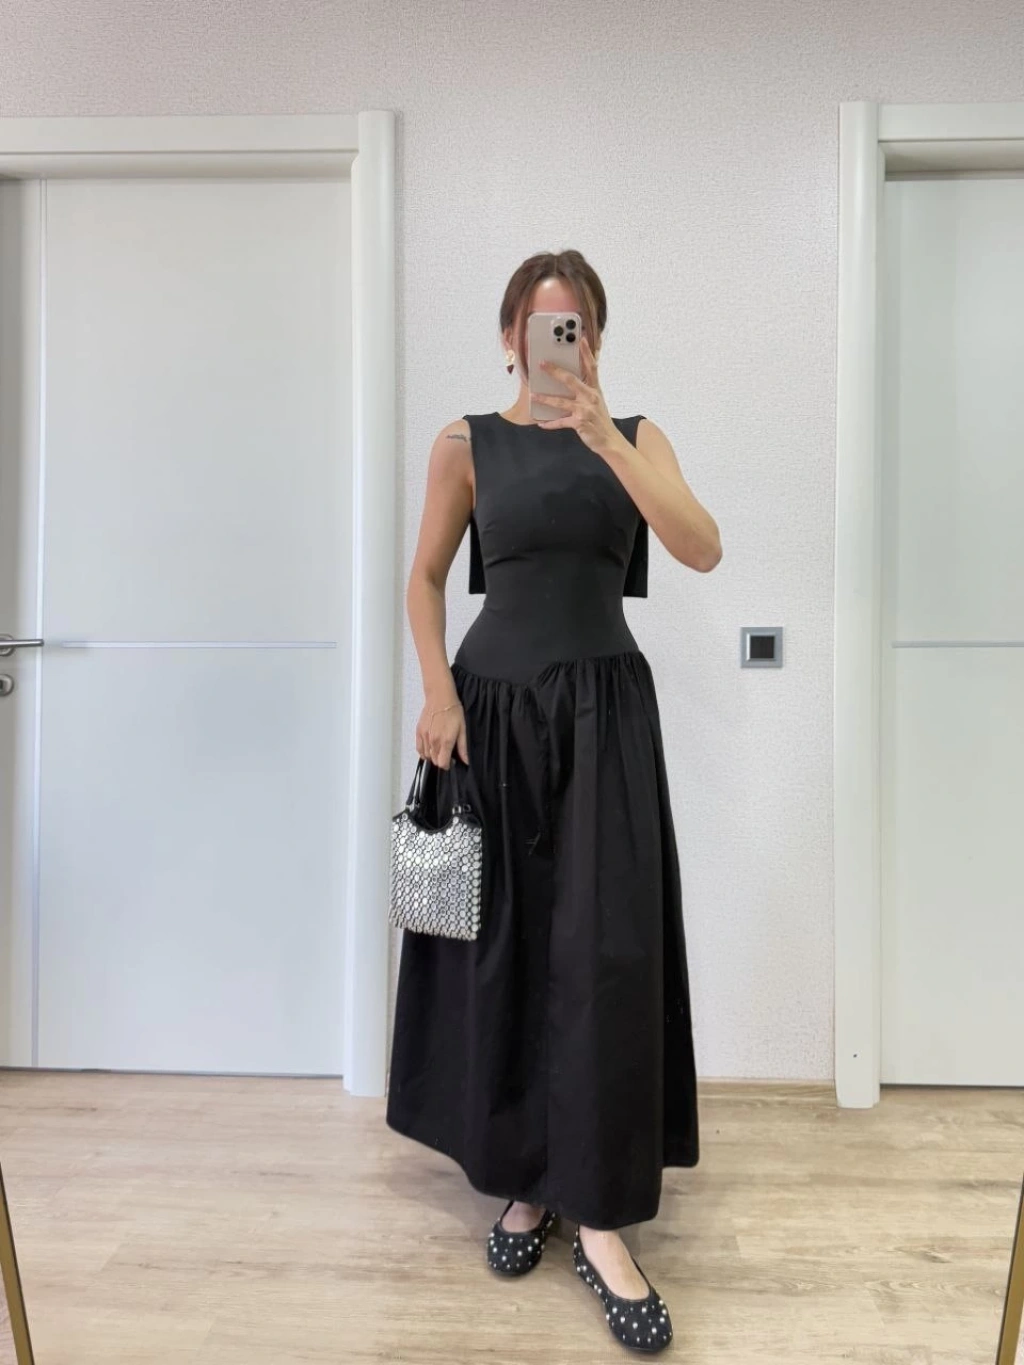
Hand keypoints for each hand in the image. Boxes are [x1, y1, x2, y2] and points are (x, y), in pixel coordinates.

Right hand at [416, 698, 467, 769]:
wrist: (440, 697)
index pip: (442, 763)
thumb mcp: (463, 729)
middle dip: (441, 760)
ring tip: (439, 749)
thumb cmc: (453, 711)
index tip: (451, 761)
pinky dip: (424, 752)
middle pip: (435, 761)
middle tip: (447, 754)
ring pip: (427, 756)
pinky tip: (430, 748)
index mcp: (446, 741)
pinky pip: (419, 749)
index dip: (448, 765)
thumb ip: (463, 747)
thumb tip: (466, 760)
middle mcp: (434, 741)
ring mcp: (425, 737)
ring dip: (433, 756)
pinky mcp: (419, 732)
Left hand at [530, 334, 619, 456]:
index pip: (592, 367)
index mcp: (595, 390)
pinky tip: (541, 423)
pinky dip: (550, 424)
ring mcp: (585, 410)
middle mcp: (590, 397)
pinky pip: (561, 422)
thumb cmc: (600, 420)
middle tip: (542, 363)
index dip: (586, 353)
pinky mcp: (579, 423)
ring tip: (533, 395)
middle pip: (571, 380)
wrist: (609, 440)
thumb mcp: (597, 402)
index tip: (581, 339)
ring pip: (561, 401)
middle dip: (555, 371)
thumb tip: (569, 382)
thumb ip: (586, 391)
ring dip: (545, 398)